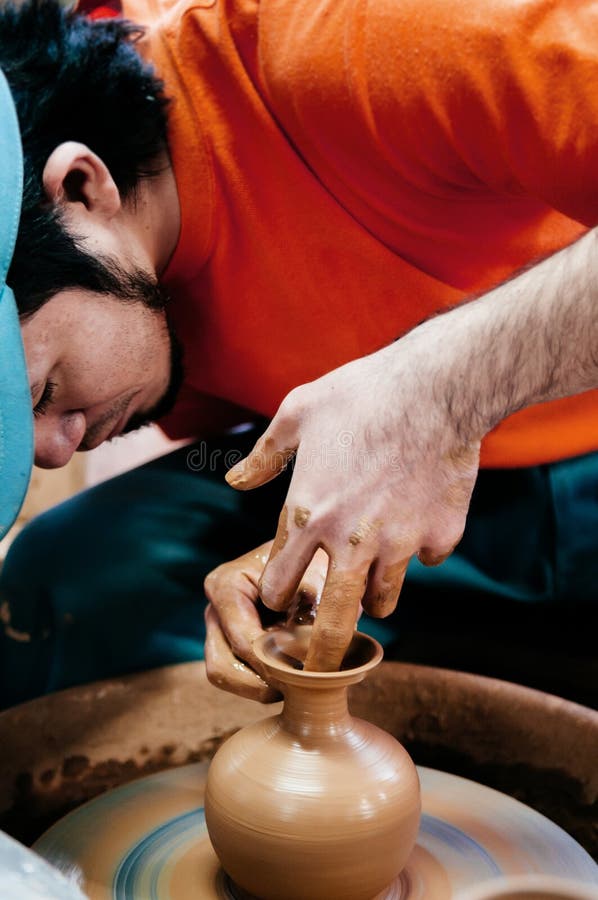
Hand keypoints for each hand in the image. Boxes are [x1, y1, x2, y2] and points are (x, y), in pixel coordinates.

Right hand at [204, 541, 328, 701]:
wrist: (312, 554)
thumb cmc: (312, 562)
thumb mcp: (316, 580)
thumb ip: (309, 613)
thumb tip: (310, 657)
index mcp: (226, 585)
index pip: (243, 639)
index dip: (272, 664)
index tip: (303, 676)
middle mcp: (215, 609)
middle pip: (221, 666)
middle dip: (261, 683)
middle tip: (299, 689)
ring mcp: (219, 629)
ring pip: (226, 676)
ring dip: (263, 686)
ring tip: (299, 683)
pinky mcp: (230, 644)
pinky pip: (239, 676)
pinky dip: (266, 682)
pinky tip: (295, 676)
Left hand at [225, 328, 480, 671]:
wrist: (436, 386)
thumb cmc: (360, 392)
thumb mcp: (299, 411)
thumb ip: (265, 455)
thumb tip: (234, 481)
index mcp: (308, 512)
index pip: (278, 579)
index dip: (277, 593)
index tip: (281, 598)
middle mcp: (350, 539)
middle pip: (332, 619)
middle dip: (322, 650)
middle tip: (320, 663)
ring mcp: (399, 542)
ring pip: (384, 598)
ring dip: (374, 598)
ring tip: (371, 590)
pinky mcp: (440, 535)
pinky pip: (427, 560)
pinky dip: (420, 553)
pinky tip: (416, 531)